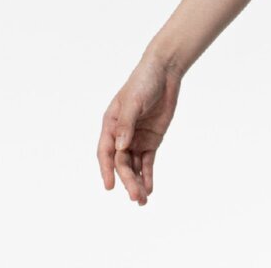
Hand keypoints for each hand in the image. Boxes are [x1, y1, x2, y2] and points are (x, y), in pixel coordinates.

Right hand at [97, 55, 182, 204]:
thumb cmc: (144, 81)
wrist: (165, 71)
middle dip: (127, 180)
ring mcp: (137, 138)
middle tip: (135, 196)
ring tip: (142, 199)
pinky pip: (148, 160)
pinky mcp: (152, 139)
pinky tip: (150, 187)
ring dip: (137, 182)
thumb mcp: (133, 101)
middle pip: (122, 162)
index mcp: (111, 124)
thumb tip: (120, 148)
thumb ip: (126, 124)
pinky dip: (148, 174)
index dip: (106, 170)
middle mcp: (122, 134)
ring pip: (134, 165)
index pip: (105, 152)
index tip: (110, 186)